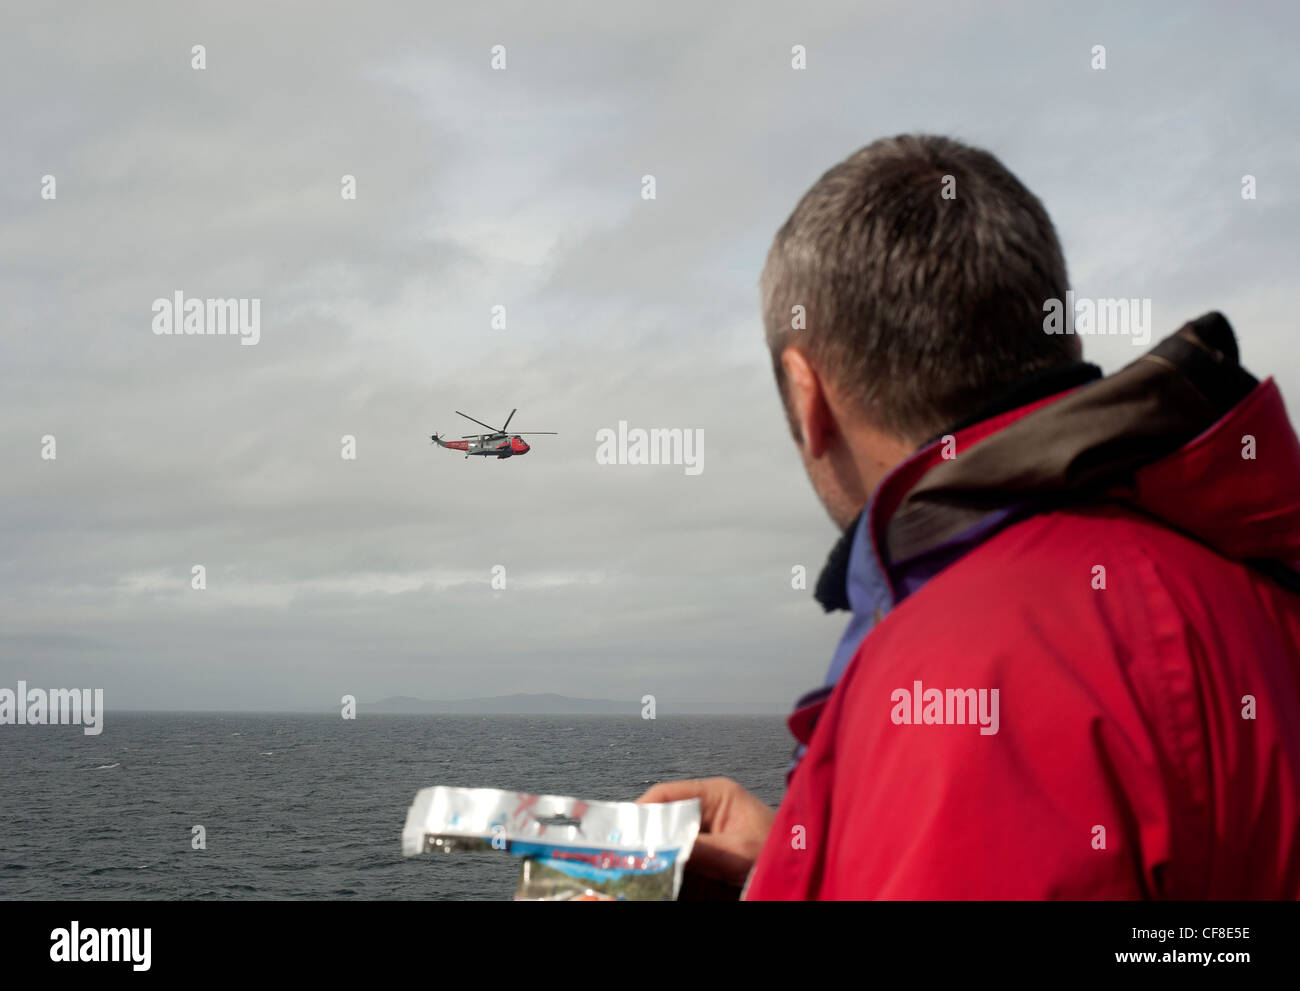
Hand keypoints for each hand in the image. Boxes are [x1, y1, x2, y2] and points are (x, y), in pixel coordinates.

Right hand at [637, 777, 774, 888]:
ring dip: (657, 848)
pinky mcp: (709, 846)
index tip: (624, 831)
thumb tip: (664, 850)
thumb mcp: (738, 851)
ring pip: (670, 834)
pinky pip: (681, 850)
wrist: (803, 868)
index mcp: (716, 792)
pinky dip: (669, 861)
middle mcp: (708, 805)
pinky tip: (658, 870)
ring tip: (636, 862)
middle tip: (625, 852)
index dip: (643, 810)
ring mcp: (708, 826)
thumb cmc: (779, 850)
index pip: (668, 793)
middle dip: (647, 833)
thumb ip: (701, 849)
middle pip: (665, 814)